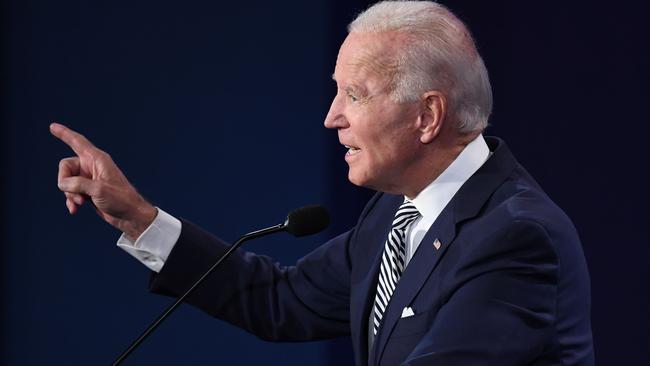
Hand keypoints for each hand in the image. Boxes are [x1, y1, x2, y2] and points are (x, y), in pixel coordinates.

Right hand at [50, 123, 156, 240]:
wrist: (130, 216)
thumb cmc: (121, 199)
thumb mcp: (98, 189)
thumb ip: (77, 184)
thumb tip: (63, 184)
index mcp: (97, 159)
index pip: (78, 142)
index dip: (65, 134)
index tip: (52, 126)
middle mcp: (92, 166)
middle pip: (66, 167)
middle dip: (65, 182)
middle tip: (77, 195)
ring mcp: (89, 179)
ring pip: (67, 181)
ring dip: (70, 194)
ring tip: (80, 203)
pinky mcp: (88, 191)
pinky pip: (71, 192)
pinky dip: (71, 200)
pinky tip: (74, 209)